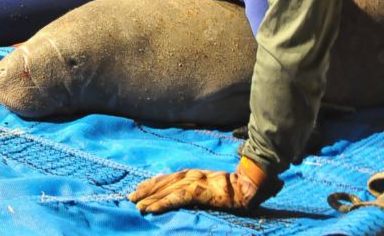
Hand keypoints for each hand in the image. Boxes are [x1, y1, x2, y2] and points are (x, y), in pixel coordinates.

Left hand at [129, 159, 265, 213]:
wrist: (251, 186)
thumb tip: (197, 193)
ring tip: (136, 204)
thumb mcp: (216, 187)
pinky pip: (175, 199)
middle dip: (147, 189)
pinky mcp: (199, 192)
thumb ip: (205, 189)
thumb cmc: (238, 188)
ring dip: (149, 197)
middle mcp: (192, 175)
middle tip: (131, 196)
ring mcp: (195, 183)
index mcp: (196, 174)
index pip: (171, 178)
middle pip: (164, 182)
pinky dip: (160, 203)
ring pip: (166, 190)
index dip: (155, 183)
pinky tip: (149, 209)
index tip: (142, 188)